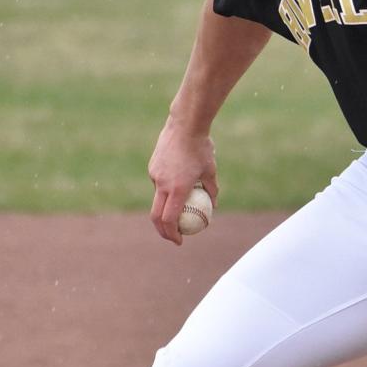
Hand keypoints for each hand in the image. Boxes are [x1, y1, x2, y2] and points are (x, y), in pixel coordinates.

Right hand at [148, 117, 218, 244]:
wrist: (184, 125)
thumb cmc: (201, 148)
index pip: (169, 219)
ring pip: (158, 198)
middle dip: (162, 230)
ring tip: (179, 207)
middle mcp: (163, 184)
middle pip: (156, 216)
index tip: (179, 241)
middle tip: (172, 236)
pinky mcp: (152, 167)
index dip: (172, 234)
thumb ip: (212, 190)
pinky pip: (158, 183)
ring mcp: (155, 175)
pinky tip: (177, 180)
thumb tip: (214, 206)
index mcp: (178, 189)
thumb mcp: (211, 171)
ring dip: (166, 208)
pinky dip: (166, 190)